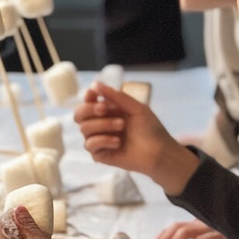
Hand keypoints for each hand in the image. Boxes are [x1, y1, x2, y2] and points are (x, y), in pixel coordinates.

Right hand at [74, 82, 198, 193]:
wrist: (159, 152)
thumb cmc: (149, 128)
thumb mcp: (135, 107)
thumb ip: (115, 95)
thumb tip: (94, 84)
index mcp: (107, 111)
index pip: (87, 101)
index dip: (88, 97)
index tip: (95, 94)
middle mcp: (99, 124)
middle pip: (79, 114)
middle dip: (90, 109)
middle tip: (105, 109)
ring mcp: (99, 139)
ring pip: (84, 128)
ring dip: (103, 124)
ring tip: (122, 126)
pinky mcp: (100, 154)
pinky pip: (90, 145)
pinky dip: (103, 140)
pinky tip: (118, 142)